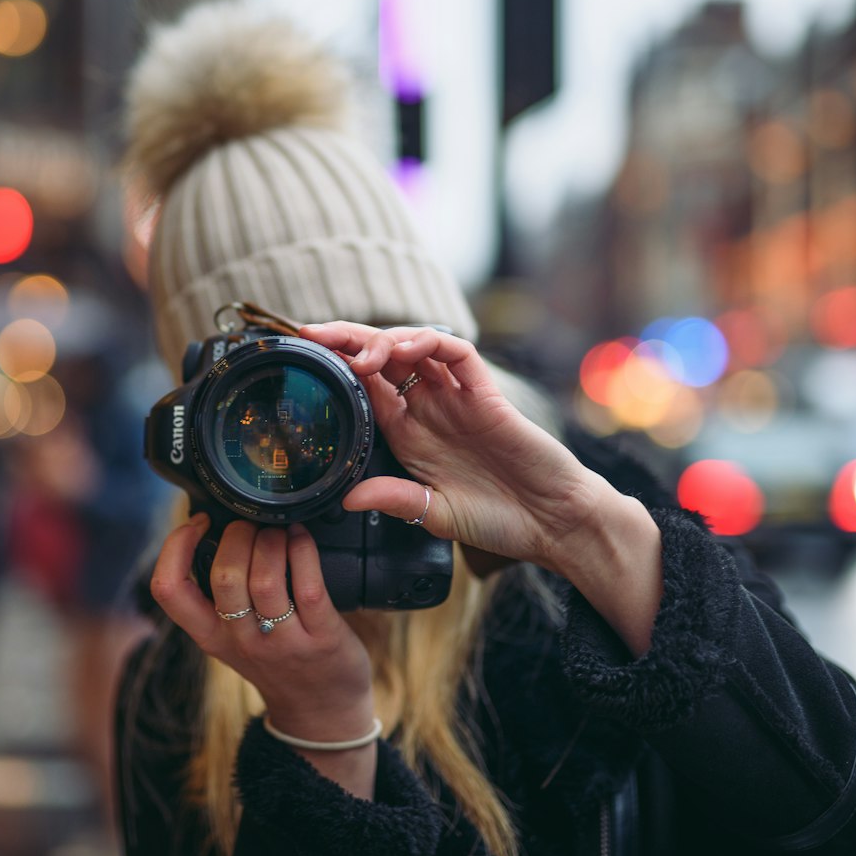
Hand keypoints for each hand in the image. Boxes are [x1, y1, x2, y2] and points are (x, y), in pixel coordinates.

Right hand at [150, 514, 378, 788]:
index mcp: (210, 636)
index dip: (175, 547)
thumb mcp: (232, 639)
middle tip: (250, 523)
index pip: (169, 590)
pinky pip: (308, 584)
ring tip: (277, 530)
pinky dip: (303, 550)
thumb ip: (220, 597)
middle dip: (237, 533)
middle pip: (224, 575)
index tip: (198, 522)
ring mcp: (282, 641)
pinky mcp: (321, 637)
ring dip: (272, 539)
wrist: (321, 712)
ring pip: (266, 578)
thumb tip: (214, 531)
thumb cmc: (276, 662)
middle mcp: (241, 640)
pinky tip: (301, 538)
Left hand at [299, 322, 602, 569]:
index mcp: (407, 433)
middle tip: (312, 333)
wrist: (551, 522)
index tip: (303, 359)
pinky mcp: (486, 393)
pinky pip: (458, 353)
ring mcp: (456, 397)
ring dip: (383, 340)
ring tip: (360, 352)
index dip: (335, 370)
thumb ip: (393, 499)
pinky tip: (409, 347)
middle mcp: (428, 408)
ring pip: (414, 347)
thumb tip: (345, 499)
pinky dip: (432, 341)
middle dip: (346, 341)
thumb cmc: (496, 520)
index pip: (364, 388)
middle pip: (381, 359)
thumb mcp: (432, 513)